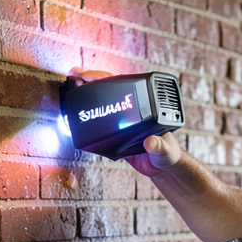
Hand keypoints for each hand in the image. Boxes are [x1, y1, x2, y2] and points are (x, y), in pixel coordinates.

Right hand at [67, 66, 182, 176]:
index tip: (91, 75)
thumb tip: (150, 141)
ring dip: (88, 94)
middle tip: (75, 74)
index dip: (106, 78)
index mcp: (145, 107)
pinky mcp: (116, 135)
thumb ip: (158, 146)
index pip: (124, 85)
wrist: (162, 167)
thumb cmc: (169, 154)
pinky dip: (89, 116)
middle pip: (110, 89)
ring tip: (72, 86)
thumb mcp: (164, 150)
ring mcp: (122, 122)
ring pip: (104, 102)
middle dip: (92, 80)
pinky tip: (77, 110)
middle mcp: (133, 111)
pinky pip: (100, 122)